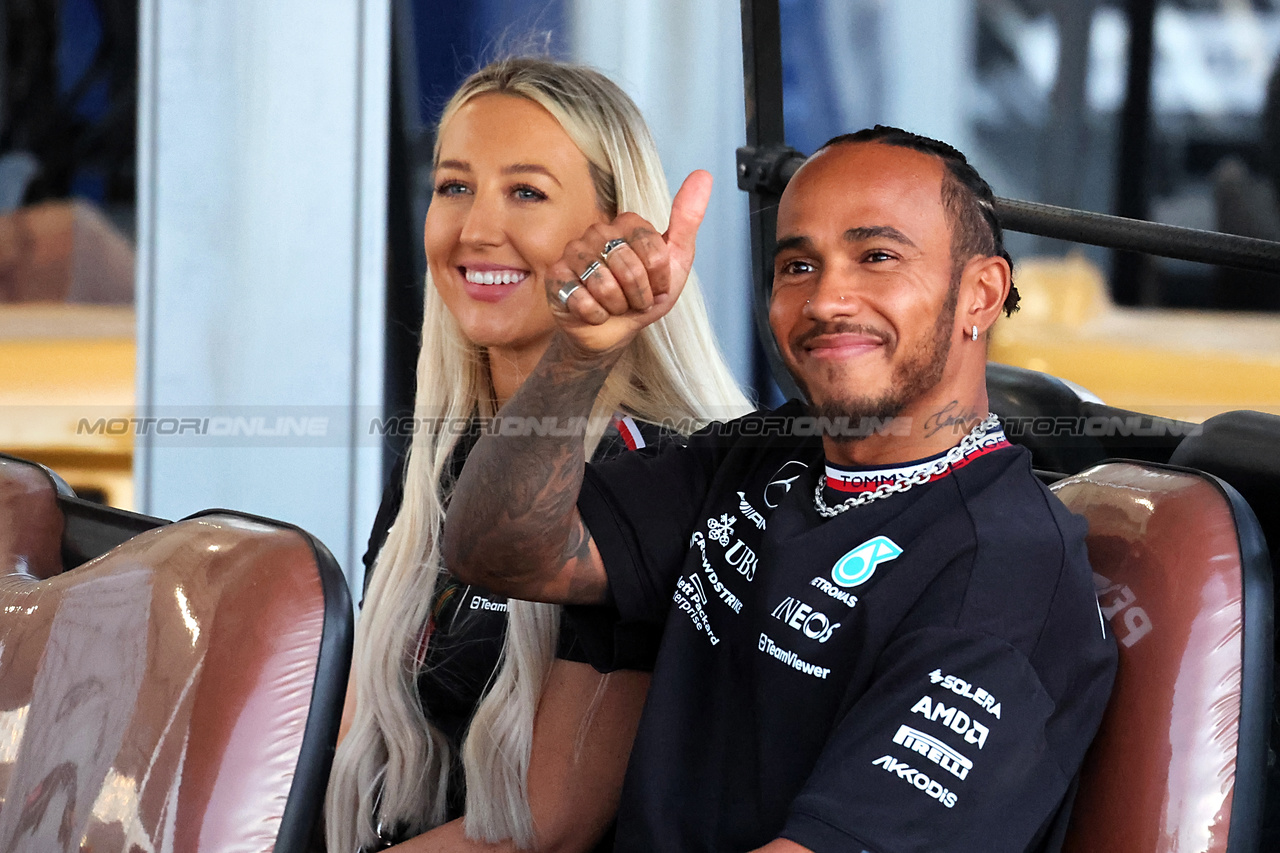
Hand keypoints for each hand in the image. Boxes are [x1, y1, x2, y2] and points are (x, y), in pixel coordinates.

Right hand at [546, 170, 711, 356]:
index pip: (654, 252)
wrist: (615, 332)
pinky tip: (594, 312)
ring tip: (615, 305)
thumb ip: (687, 220)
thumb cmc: (643, 295)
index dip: (659, 279)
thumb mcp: (675, 262)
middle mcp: (597, 232)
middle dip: (639, 295)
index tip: (656, 285)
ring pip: (605, 285)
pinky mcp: (556, 278)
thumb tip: (703, 175)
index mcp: (626, 224)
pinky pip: (583, 301)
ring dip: (618, 306)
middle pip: (631, 268)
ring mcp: (573, 253)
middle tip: (634, 299)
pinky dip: (596, 315)